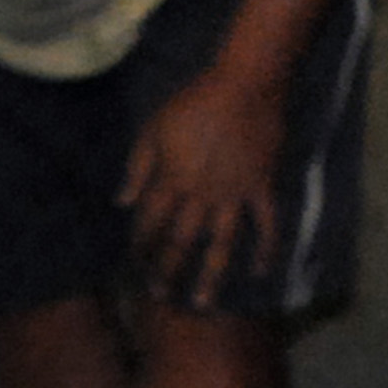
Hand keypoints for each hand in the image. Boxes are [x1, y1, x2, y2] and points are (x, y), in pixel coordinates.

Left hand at [120, 67, 286, 306]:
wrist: (245, 85)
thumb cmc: (194, 101)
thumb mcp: (154, 127)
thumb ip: (137, 167)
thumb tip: (120, 203)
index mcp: (172, 178)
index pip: (150, 222)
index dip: (139, 244)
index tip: (133, 263)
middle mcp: (201, 194)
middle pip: (181, 241)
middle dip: (166, 269)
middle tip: (157, 293)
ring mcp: (234, 194)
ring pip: (220, 244)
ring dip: (210, 275)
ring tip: (201, 303)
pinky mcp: (262, 187)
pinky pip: (266, 225)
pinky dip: (265, 249)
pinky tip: (259, 271)